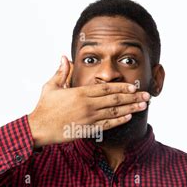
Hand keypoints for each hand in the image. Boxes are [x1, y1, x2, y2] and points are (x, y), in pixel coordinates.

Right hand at [28, 56, 150, 147]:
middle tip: (147, 95)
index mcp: (80, 92)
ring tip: (143, 106)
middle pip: (115, 99)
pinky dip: (119, 120)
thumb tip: (64, 56)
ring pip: (114, 112)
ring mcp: (89, 118)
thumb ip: (61, 72)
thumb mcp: (51, 86)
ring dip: (131, 108)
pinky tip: (128, 117)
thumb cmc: (44, 107)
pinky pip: (107, 124)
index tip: (133, 86)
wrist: (39, 128)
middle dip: (133, 97)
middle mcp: (88, 105)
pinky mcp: (87, 129)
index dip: (122, 87)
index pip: (106, 88)